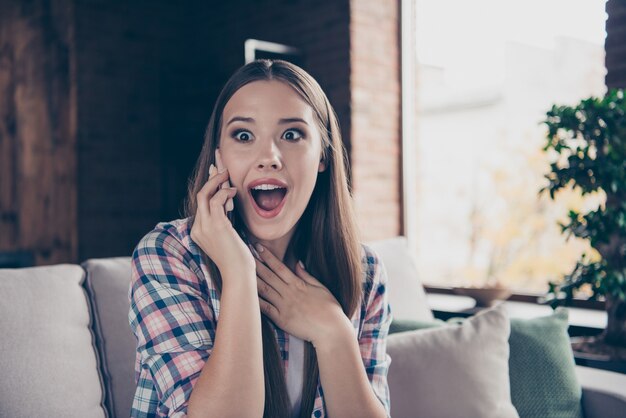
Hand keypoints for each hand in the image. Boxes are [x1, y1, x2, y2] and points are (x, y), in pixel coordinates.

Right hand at [190, 156, 254, 277]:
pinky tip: (234, 191)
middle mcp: (198, 228)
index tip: (216, 173)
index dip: (209, 185)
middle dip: (210, 177)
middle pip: (200, 195)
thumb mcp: (227, 236)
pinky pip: (216, 201)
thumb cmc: (237, 258)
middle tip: (219, 163)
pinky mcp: (216, 226)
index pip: (201, 203)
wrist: (238, 274)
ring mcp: (205, 227)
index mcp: (198, 231)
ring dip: (217, 181)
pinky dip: (225, 193)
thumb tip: (227, 203)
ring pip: (205, 194)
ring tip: (228, 173)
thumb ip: (224, 220)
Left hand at [254, 244, 351, 345]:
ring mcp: (284, 306)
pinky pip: (265, 309)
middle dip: (256, 264)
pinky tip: (245, 295)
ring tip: (241, 270)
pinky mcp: (281, 320)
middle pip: (269, 276)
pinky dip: (255, 301)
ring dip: (252, 279)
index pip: (279, 267)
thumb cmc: (329, 309)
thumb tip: (298, 262)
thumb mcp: (321, 287)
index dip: (268, 256)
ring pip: (264, 290)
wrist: (331, 330)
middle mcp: (289, 293)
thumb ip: (307, 275)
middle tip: (244, 253)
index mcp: (298, 284)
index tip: (258, 247)